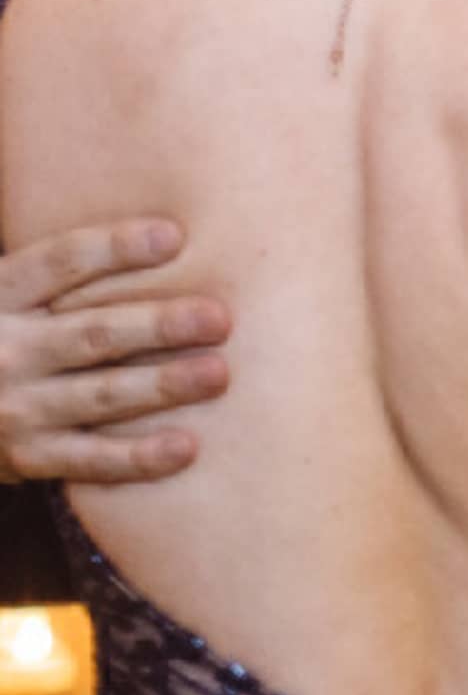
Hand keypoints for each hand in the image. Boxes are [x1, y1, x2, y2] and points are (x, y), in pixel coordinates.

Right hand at [0, 220, 229, 483]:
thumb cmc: (5, 333)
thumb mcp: (13, 293)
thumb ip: (68, 273)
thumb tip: (170, 234)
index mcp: (3, 294)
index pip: (61, 262)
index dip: (116, 248)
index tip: (175, 236)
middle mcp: (7, 349)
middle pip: (92, 332)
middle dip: (158, 325)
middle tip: (220, 318)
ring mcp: (16, 407)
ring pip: (100, 395)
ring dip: (161, 385)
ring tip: (217, 374)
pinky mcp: (27, 457)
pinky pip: (89, 460)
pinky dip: (138, 457)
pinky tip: (186, 447)